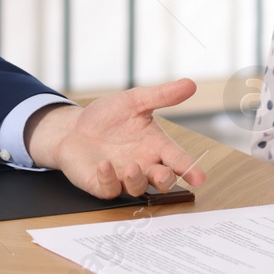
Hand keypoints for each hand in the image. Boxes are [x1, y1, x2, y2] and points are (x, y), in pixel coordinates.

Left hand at [25, 79, 207, 198]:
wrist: (74, 127)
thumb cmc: (108, 116)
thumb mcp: (135, 101)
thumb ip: (162, 96)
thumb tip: (190, 84)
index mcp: (155, 146)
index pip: (177, 159)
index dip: (190, 169)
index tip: (199, 177)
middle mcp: (143, 165)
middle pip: (162, 181)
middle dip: (166, 181)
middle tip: (163, 174)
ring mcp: (123, 177)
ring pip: (138, 189)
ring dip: (137, 181)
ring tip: (132, 167)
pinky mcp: (101, 184)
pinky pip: (109, 189)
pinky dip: (108, 180)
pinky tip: (104, 165)